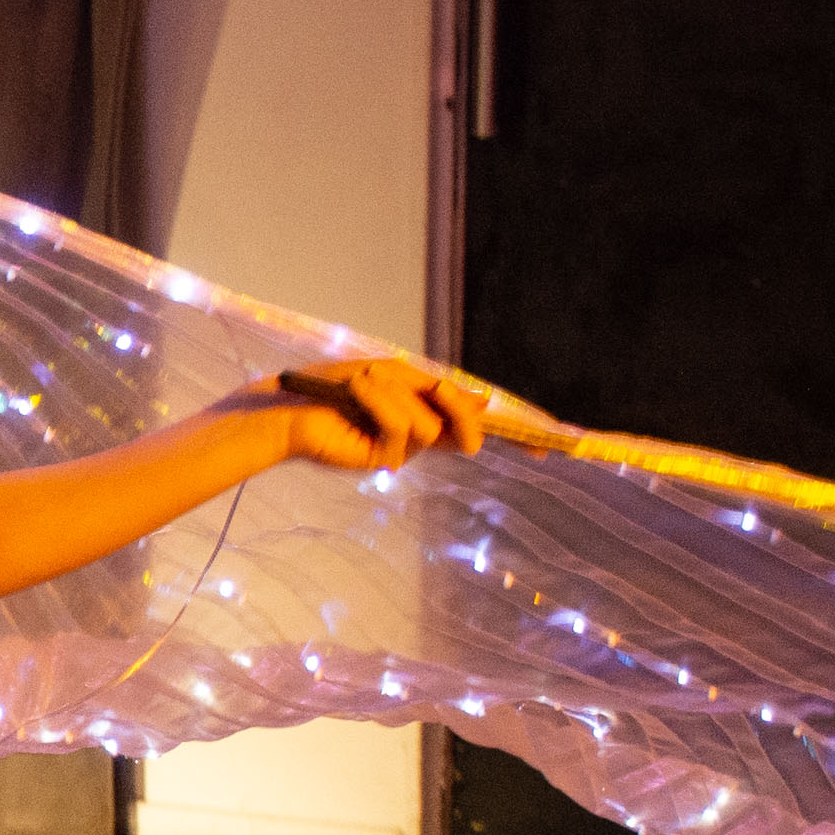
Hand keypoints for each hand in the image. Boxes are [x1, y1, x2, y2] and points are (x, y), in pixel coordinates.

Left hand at [264, 354, 493, 473]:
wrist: (288, 406)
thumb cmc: (333, 388)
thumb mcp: (390, 374)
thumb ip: (432, 387)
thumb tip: (480, 398)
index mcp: (423, 415)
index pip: (472, 426)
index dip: (510, 437)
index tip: (546, 448)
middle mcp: (418, 437)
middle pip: (465, 429)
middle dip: (458, 408)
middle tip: (439, 391)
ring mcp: (401, 451)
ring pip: (429, 423)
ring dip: (393, 393)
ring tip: (359, 387)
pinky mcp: (382, 460)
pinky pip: (402, 427)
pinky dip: (380, 401)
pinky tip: (355, 392)